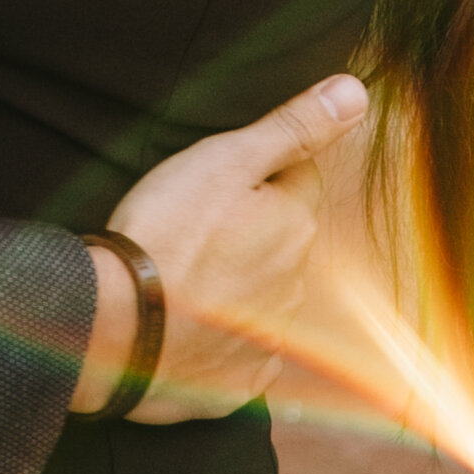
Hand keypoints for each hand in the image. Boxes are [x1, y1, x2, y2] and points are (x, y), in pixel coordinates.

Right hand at [72, 72, 367, 423]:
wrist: (118, 328)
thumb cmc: (166, 234)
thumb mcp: (224, 160)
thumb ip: (293, 127)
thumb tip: (354, 92)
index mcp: (294, 226)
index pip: (298, 181)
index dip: (259, 172)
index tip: (219, 178)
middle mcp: (296, 286)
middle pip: (283, 240)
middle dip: (252, 228)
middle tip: (194, 223)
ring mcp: (272, 339)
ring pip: (265, 294)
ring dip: (238, 282)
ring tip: (184, 271)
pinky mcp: (242, 381)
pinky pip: (243, 350)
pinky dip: (222, 336)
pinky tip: (187, 323)